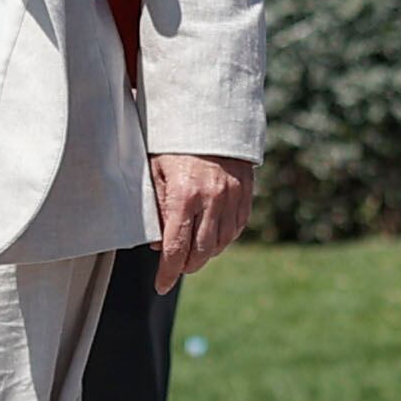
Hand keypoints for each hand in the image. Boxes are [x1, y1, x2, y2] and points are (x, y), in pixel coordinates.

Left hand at [151, 152, 255, 284]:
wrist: (210, 115)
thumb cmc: (174, 143)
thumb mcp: (155, 171)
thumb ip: (156, 209)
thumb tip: (158, 244)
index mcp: (184, 195)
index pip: (176, 248)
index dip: (168, 272)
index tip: (161, 285)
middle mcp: (211, 199)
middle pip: (201, 252)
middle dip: (187, 266)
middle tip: (176, 268)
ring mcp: (232, 197)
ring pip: (222, 243)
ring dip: (206, 254)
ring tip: (193, 252)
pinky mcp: (246, 193)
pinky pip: (237, 227)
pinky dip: (224, 238)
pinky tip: (212, 237)